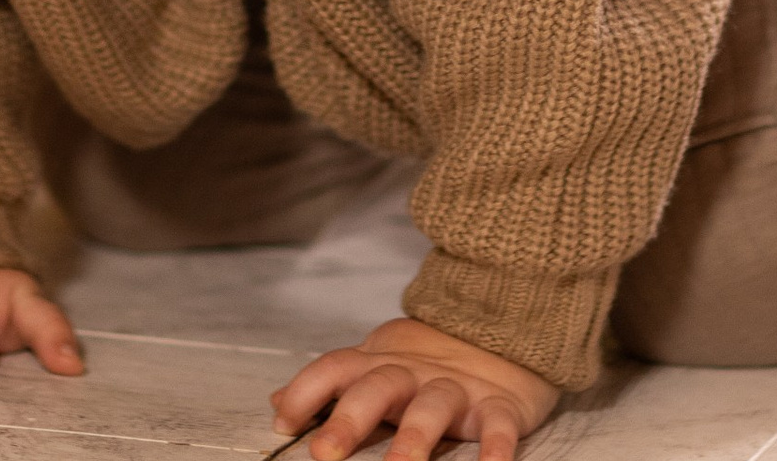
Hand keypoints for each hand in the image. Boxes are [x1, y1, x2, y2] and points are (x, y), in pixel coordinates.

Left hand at [272, 316, 559, 460]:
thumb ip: (331, 385)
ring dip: (414, 439)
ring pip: (432, 408)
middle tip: (324, 453)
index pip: (335, 367)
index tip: (281, 424)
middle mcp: (414, 373)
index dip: (305, 391)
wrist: (501, 329)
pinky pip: (498, 426)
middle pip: (377, 387)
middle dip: (350, 419)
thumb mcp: (374, 364)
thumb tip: (274, 403)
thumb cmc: (426, 363)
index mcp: (379, 363)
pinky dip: (496, 448)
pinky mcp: (499, 404)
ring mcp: (456, 387)